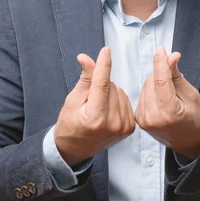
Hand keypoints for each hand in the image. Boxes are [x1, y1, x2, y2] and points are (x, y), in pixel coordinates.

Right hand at [54, 46, 134, 165]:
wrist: (75, 149)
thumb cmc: (70, 124)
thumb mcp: (72, 100)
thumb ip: (84, 79)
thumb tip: (87, 58)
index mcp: (96, 118)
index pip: (102, 84)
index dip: (103, 65)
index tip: (106, 50)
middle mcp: (112, 124)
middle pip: (111, 86)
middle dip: (100, 85)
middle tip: (89, 100)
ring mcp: (123, 127)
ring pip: (120, 91)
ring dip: (109, 93)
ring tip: (97, 107)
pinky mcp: (129, 128)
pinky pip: (125, 100)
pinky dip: (116, 100)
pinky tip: (107, 110)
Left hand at [135, 46, 199, 159]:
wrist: (190, 141)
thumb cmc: (195, 118)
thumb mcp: (191, 94)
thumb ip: (176, 75)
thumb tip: (170, 56)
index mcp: (169, 113)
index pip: (160, 81)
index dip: (160, 62)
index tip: (161, 49)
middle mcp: (153, 118)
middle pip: (152, 81)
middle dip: (161, 74)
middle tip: (175, 82)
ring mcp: (144, 120)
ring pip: (145, 86)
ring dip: (156, 83)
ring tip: (170, 95)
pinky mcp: (139, 119)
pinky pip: (142, 94)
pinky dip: (151, 92)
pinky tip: (161, 100)